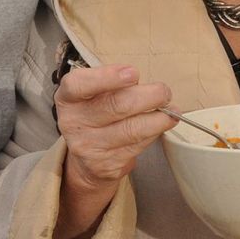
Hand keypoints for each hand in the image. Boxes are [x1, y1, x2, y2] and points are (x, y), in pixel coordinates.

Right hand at [53, 64, 176, 238]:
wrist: (86, 160)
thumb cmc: (95, 114)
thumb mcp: (92, 94)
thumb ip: (110, 83)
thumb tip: (142, 83)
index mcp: (68, 98)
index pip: (79, 85)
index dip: (107, 77)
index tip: (134, 73)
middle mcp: (73, 122)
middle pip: (115, 106)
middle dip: (147, 96)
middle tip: (163, 92)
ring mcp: (89, 146)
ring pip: (132, 129)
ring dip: (158, 118)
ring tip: (171, 110)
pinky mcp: (106, 165)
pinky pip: (137, 145)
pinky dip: (154, 132)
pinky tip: (162, 124)